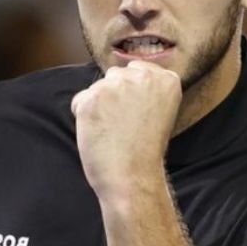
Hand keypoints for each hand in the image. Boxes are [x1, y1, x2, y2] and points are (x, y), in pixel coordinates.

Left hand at [71, 61, 181, 203]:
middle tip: (123, 123)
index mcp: (167, 79)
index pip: (136, 70)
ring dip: (98, 105)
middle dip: (114, 94)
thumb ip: (146, 89)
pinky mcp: (92, 97)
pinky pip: (79, 102)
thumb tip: (121, 76)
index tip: (136, 113)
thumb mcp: (160, 110)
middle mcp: (142, 76)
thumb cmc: (145, 150)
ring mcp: (115, 85)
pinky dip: (83, 117)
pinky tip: (98, 132)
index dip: (131, 93)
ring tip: (112, 130)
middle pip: (115, 75)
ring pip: (96, 87)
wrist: (133, 176)